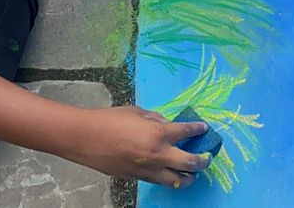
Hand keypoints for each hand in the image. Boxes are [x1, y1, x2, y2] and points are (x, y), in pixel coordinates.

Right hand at [62, 106, 212, 187]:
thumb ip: (156, 119)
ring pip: (177, 180)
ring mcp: (148, 169)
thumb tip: (167, 125)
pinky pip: (159, 181)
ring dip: (189, 177)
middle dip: (202, 161)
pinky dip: (169, 178)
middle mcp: (158, 154)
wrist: (86, 138)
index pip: (186, 132)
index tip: (204, 129)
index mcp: (158, 133)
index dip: (198, 130)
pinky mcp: (138, 178)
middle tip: (207, 158)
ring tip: (193, 174)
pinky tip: (171, 174)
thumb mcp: (137, 112)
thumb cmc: (110, 120)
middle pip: (189, 163)